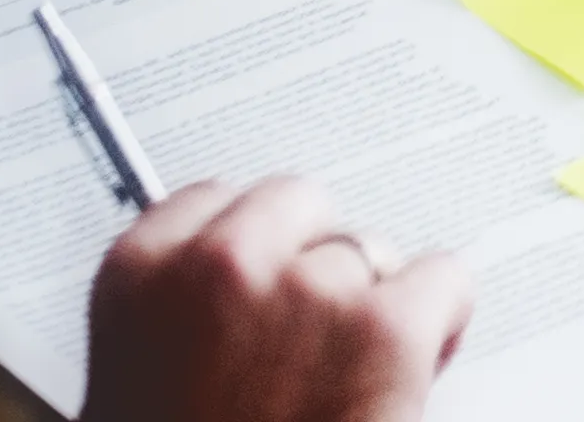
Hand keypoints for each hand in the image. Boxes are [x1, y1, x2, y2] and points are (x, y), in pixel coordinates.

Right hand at [74, 179, 467, 421]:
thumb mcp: (145, 384)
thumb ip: (184, 317)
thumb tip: (237, 295)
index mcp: (139, 277)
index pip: (209, 200)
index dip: (251, 246)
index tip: (262, 276)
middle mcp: (220, 263)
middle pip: (300, 204)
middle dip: (314, 262)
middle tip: (314, 338)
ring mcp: (308, 288)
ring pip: (372, 248)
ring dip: (372, 303)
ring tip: (349, 377)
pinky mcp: (386, 324)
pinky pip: (443, 279)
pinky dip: (441, 323)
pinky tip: (410, 371)